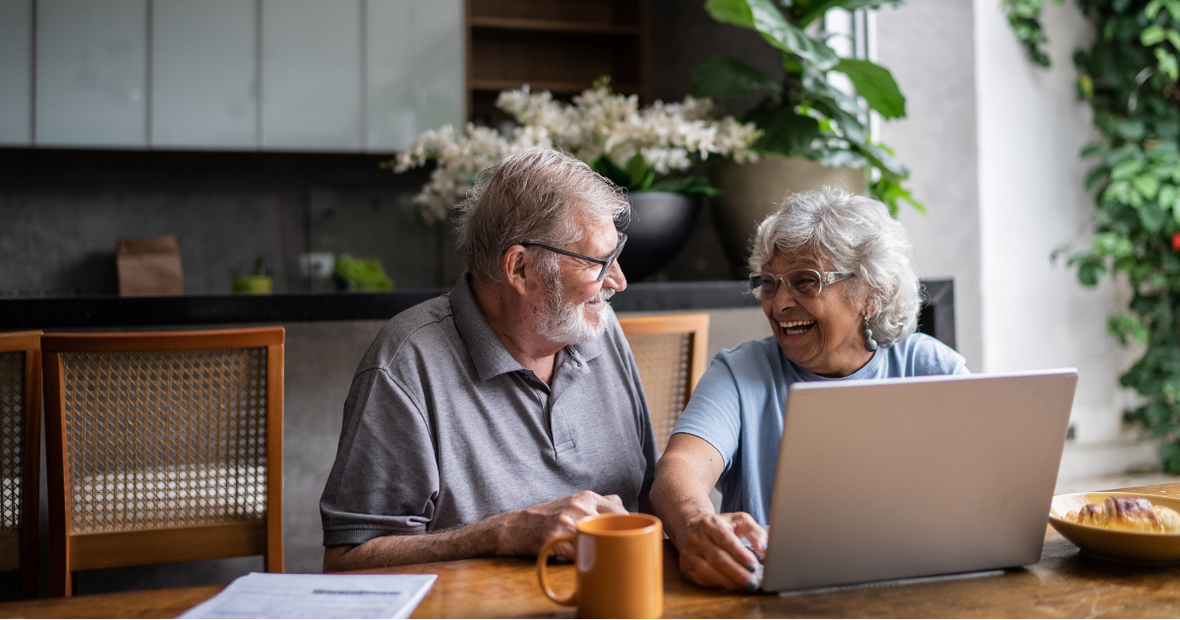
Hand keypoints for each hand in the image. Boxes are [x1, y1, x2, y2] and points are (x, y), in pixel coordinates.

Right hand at [497, 490, 627, 557]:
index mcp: (587, 497)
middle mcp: (580, 506)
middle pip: (614, 525)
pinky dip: (585, 562)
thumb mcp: (573, 502)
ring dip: (604, 552)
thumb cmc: (548, 517)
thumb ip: (598, 503)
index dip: (628, 527)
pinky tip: (586, 565)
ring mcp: (568, 521)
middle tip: (621, 553)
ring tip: (605, 560)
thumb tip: (623, 506)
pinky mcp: (557, 538)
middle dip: (620, 541)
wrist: (515, 526)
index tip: (630, 538)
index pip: (621, 511)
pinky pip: (580, 554)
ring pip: (599, 540)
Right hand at [677, 512, 766, 589]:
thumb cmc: (719, 525)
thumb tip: (764, 548)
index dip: (740, 555)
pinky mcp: (685, 567)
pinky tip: (731, 585)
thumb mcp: (738, 521)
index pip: (726, 540)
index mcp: (710, 524)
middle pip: (718, 558)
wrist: (691, 526)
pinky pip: (702, 579)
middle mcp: (696, 538)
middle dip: (738, 573)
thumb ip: (755, 532)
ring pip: (708, 571)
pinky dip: (718, 584)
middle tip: (753, 582)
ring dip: (728, 581)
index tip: (754, 566)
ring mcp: (688, 554)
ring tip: (745, 586)